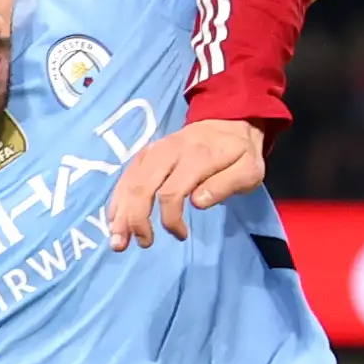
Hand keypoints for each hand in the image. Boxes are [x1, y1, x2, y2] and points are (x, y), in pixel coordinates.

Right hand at [105, 116, 268, 247]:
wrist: (229, 119)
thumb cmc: (239, 153)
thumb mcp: (249, 170)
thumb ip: (226, 185)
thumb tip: (197, 202)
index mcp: (196, 156)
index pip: (171, 192)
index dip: (170, 219)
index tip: (181, 235)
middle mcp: (169, 151)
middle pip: (142, 186)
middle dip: (135, 219)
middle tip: (139, 244)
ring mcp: (154, 150)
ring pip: (130, 181)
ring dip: (120, 212)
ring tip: (118, 240)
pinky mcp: (147, 152)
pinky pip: (126, 175)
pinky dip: (118, 199)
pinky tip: (114, 219)